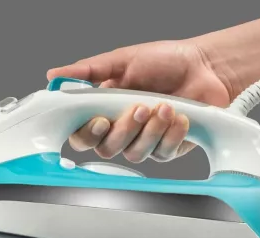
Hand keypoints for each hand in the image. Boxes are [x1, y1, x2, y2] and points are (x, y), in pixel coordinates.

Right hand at [47, 40, 231, 162]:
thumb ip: (88, 71)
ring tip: (165, 106)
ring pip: (135, 154)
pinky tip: (180, 117)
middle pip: (107, 149)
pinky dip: (171, 135)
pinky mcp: (167, 149)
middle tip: (141, 107)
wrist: (205, 66)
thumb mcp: (122, 60)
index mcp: (104, 109)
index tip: (100, 120)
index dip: (87, 134)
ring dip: (151, 131)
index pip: (83, 135)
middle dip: (125, 129)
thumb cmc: (165, 61)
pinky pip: (162, 154)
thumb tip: (54, 76)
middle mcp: (121, 129)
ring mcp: (144, 141)